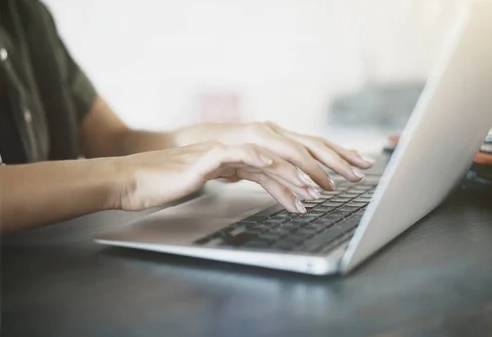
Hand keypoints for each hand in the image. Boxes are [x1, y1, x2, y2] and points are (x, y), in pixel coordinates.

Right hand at [113, 141, 344, 212]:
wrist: (138, 178)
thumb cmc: (176, 180)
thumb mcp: (225, 179)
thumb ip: (259, 180)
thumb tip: (291, 194)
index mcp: (248, 146)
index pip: (295, 149)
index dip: (325, 158)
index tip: (351, 169)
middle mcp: (242, 141)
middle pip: (292, 146)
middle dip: (326, 160)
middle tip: (353, 173)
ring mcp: (226, 146)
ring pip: (272, 153)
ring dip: (299, 170)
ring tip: (321, 189)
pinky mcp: (210, 157)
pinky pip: (243, 158)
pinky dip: (264, 165)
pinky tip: (281, 175)